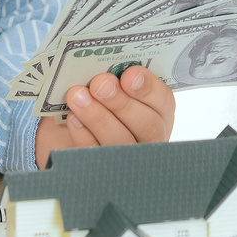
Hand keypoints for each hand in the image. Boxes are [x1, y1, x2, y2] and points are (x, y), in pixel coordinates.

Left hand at [34, 65, 175, 165]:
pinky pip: (97, 158)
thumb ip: (115, 77)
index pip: (164, 102)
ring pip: (122, 143)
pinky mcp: (105, 172)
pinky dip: (84, 137)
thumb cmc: (98, 100)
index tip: (129, 74)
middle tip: (100, 83)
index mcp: (159, 112)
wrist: (73, 132)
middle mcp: (151, 138)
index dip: (148, 88)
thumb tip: (106, 64)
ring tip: (78, 96)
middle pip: (147, 125)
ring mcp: (130, 160)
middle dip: (122, 103)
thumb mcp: (110, 87)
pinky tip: (73, 118)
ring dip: (99, 117)